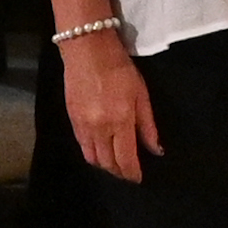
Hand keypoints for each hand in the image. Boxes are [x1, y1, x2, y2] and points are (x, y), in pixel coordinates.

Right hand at [59, 34, 156, 180]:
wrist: (88, 49)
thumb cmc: (120, 69)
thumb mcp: (141, 94)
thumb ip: (148, 125)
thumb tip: (155, 150)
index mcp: (120, 121)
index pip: (125, 159)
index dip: (132, 173)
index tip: (138, 179)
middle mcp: (99, 128)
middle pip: (107, 163)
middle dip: (119, 172)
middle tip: (128, 172)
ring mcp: (83, 126)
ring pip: (92, 158)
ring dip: (105, 166)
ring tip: (115, 164)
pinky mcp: (71, 120)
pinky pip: (82, 146)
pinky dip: (92, 154)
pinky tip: (100, 150)